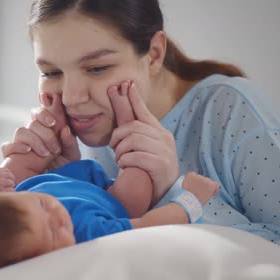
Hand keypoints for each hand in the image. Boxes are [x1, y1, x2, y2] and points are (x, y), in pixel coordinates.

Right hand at [0, 93, 80, 169]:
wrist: (48, 187)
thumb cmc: (62, 171)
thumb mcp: (71, 157)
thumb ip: (70, 142)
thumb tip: (64, 128)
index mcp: (48, 130)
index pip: (43, 112)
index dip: (46, 108)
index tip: (54, 122)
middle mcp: (34, 134)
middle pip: (33, 120)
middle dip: (45, 132)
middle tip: (55, 147)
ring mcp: (21, 144)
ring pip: (21, 131)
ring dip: (34, 140)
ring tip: (45, 154)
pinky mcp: (11, 155)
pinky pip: (7, 146)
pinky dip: (17, 147)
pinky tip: (28, 151)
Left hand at [108, 80, 179, 204]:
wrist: (161, 194)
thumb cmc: (147, 169)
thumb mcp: (141, 147)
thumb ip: (133, 129)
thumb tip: (124, 102)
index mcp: (159, 132)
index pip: (144, 113)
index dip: (135, 100)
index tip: (127, 85)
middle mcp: (165, 139)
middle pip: (133, 127)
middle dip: (117, 137)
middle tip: (114, 148)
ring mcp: (165, 152)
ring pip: (133, 140)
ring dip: (120, 151)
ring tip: (120, 160)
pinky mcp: (161, 165)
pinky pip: (135, 156)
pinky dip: (125, 161)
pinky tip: (125, 166)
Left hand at [181, 172, 218, 204]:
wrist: (188, 201)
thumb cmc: (197, 202)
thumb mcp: (207, 197)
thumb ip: (208, 191)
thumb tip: (204, 188)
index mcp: (213, 185)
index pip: (215, 184)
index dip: (212, 188)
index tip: (208, 192)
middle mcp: (207, 179)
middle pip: (206, 181)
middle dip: (202, 185)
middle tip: (197, 191)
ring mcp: (198, 176)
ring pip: (198, 178)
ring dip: (196, 182)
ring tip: (192, 189)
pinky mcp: (191, 175)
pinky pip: (191, 175)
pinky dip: (189, 179)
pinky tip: (188, 185)